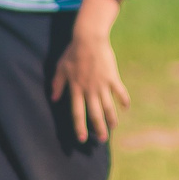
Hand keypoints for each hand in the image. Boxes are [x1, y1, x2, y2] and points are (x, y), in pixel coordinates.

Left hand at [50, 0, 129, 141]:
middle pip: (95, 114)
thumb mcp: (61, 68)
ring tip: (113, 128)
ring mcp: (102, 84)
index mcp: (76, 89)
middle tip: (102, 140)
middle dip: (98, 128)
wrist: (88, 39)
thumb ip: (57, 84)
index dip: (79, 127)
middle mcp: (89, 90)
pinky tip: (125, 108)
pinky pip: (120, 92)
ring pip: (108, 106)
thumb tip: (53, 99)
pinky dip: (123, 100)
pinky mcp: (112, 77)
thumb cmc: (72, 52)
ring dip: (111, 119)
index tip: (82, 139)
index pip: (77, 113)